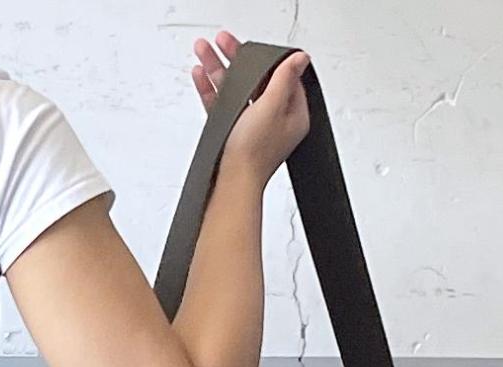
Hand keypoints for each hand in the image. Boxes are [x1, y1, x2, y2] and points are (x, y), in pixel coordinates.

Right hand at [193, 31, 311, 185]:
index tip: (252, 49)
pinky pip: (224, 106)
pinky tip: (202, 77)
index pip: (286, 77)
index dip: (268, 60)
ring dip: (220, 71)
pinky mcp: (234, 136)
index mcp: (294, 115)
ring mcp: (253, 129)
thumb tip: (299, 59)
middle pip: (258, 80)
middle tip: (224, 43)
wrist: (230, 186)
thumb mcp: (273, 106)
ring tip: (205, 54)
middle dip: (238, 61)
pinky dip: (213, 91)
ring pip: (237, 90)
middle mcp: (275, 121)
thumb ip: (284, 78)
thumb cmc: (253, 155)